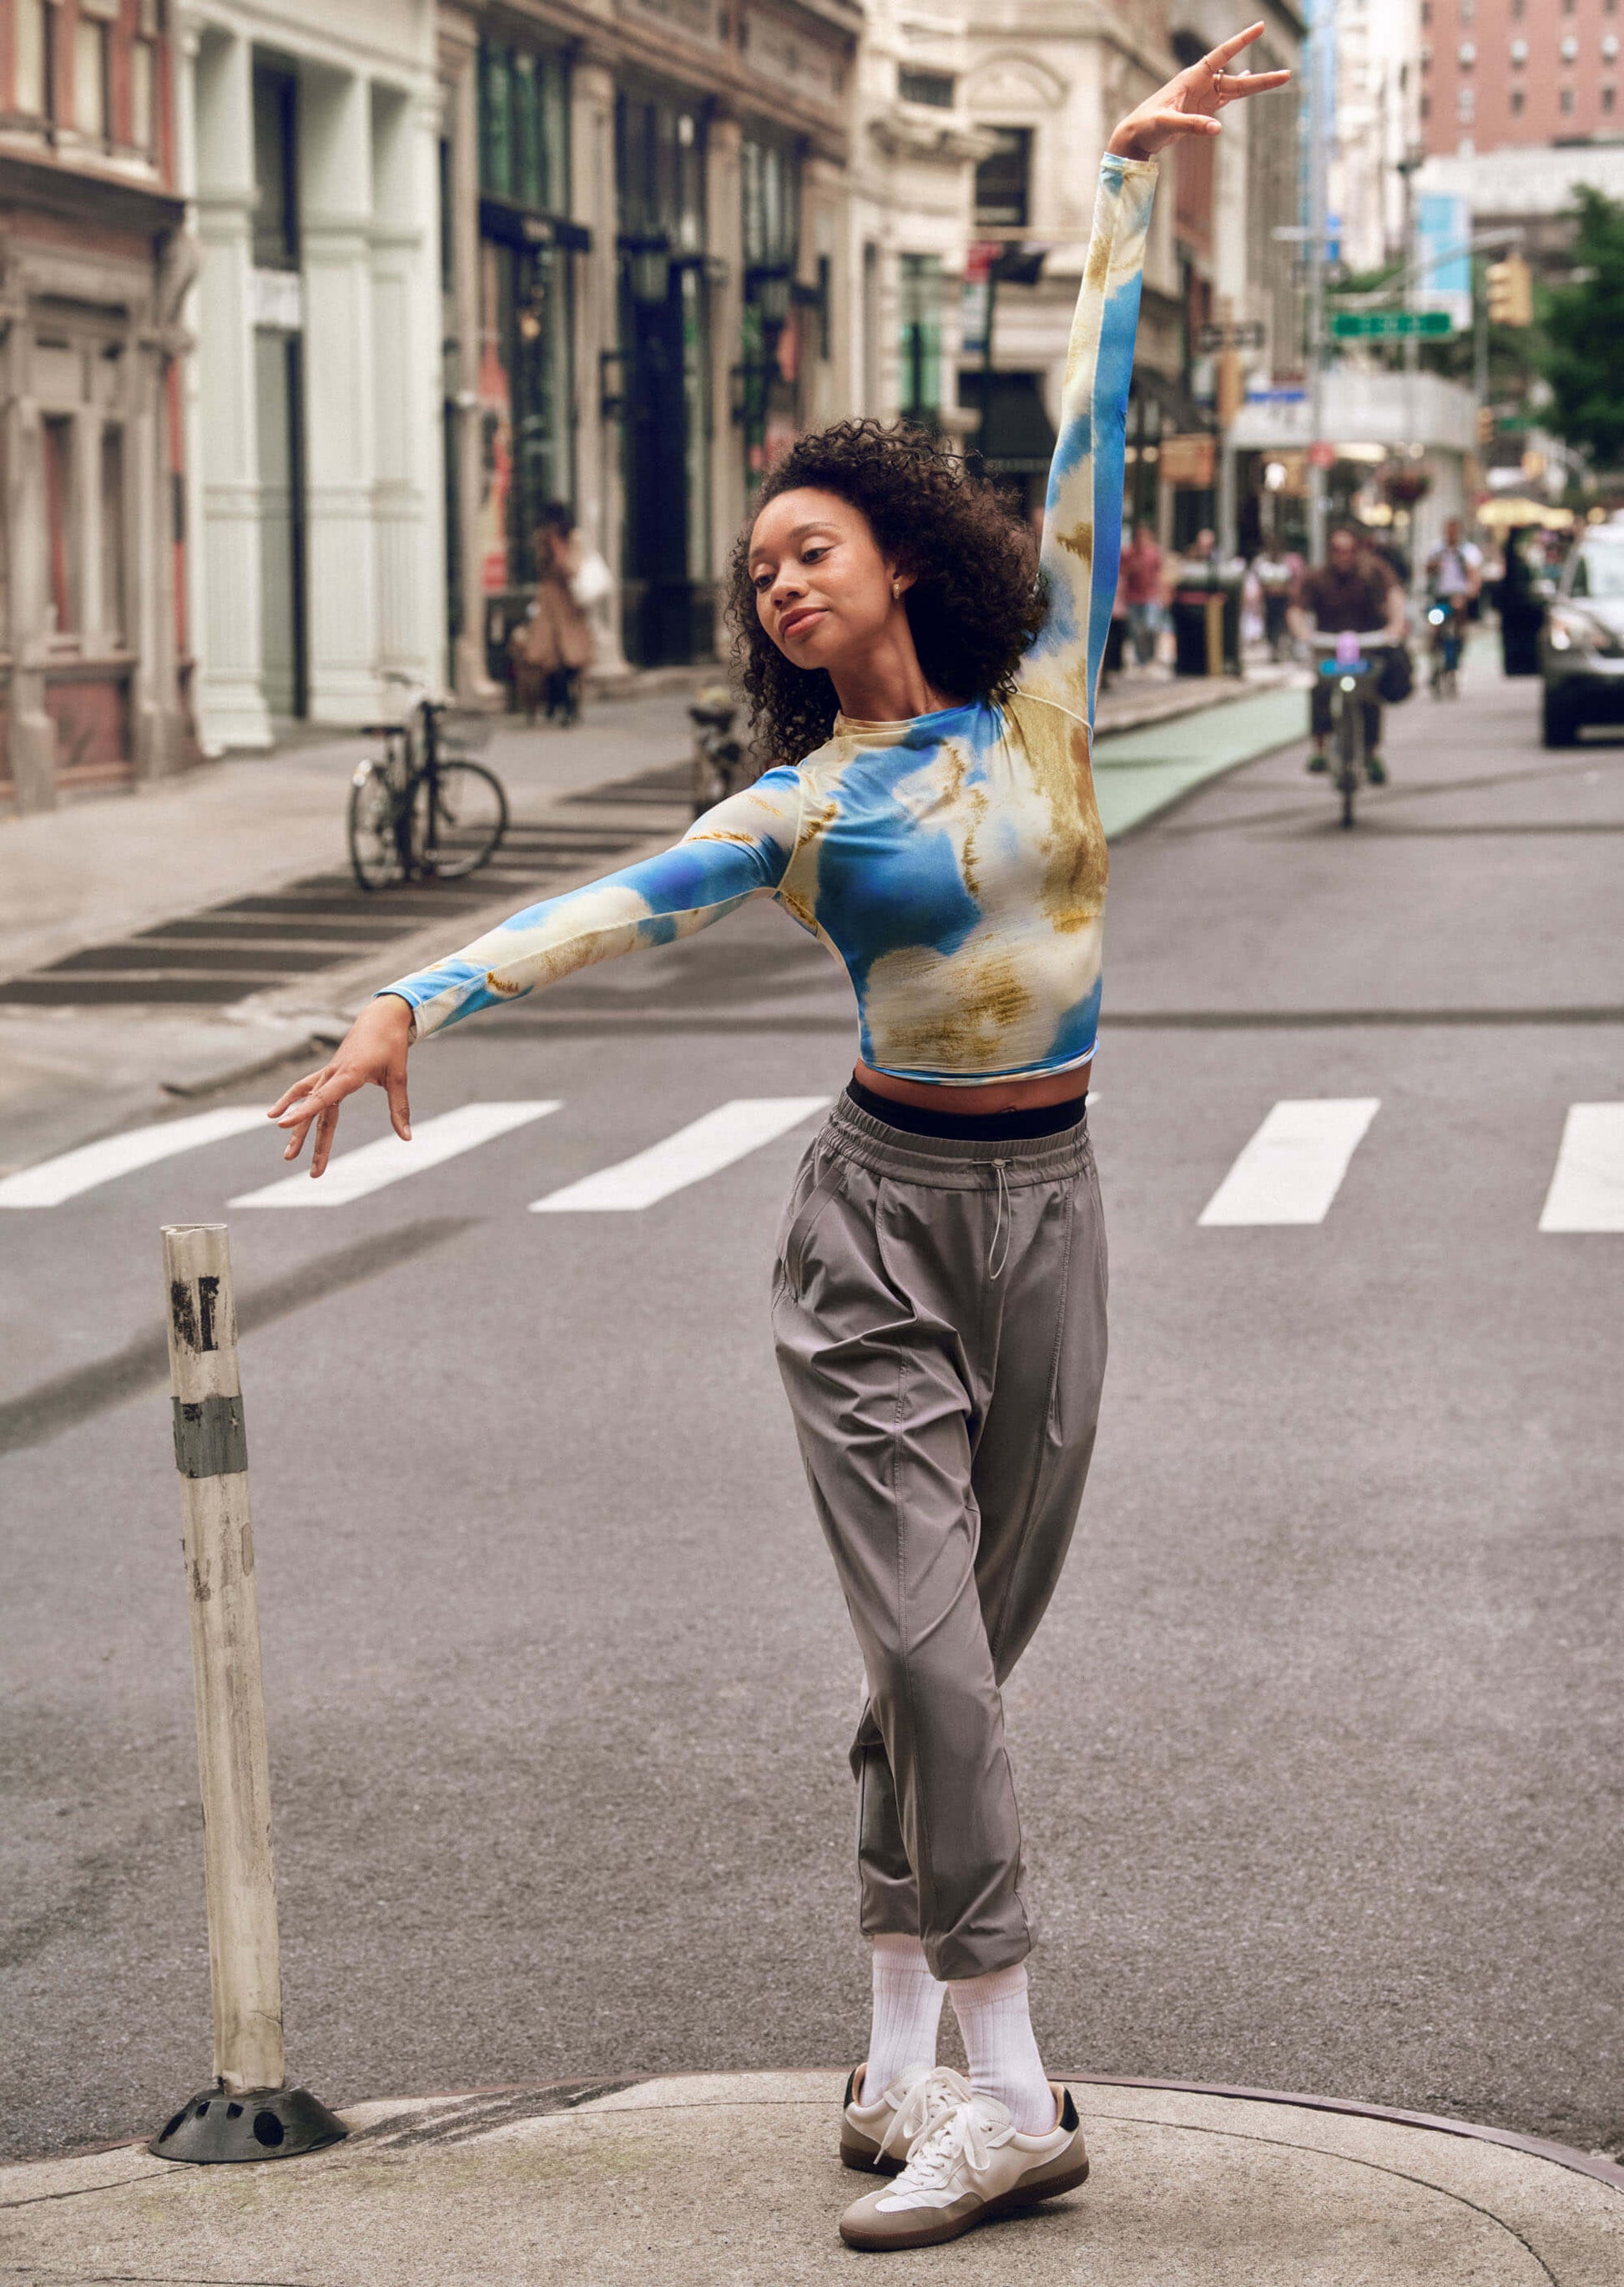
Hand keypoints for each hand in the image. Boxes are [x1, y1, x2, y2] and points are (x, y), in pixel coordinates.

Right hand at [267, 994, 412, 1176]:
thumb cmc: (392, 1045)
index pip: (322, 1098)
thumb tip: (407, 1137)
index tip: (282, 1125)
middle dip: (306, 1139)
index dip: (303, 1112)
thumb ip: (399, 1107)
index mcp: (349, 1074)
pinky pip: (306, 1089)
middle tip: (302, 1167)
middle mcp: (333, 1075)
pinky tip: (278, 1113)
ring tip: (288, 1154)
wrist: (381, 1017)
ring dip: (299, 1128)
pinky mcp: (329, 1073)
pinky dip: (293, 1101)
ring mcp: (329, 1073)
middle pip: (315, 1111)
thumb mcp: (398, 1076)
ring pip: (308, 1103)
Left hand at [1107, 22, 1290, 159]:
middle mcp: (1200, 84)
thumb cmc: (1146, 126)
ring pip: (1234, 89)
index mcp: (1192, 78)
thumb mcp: (1167, 124)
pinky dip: (1238, 91)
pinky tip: (1249, 78)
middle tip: (1287, 74)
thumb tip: (1218, 129)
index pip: (1222, 55)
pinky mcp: (1200, 110)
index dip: (1241, 42)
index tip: (1260, 27)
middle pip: (1236, 78)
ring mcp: (1201, 97)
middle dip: (1262, 78)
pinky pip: (1224, 98)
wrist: (1134, 137)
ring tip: (1280, 78)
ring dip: (1255, 84)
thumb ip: (1192, 125)